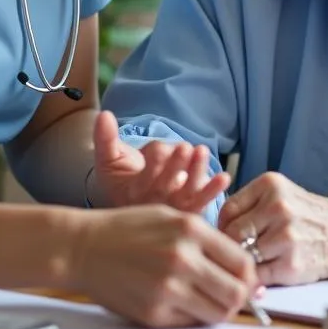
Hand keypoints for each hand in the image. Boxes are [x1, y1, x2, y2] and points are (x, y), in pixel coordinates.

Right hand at [69, 205, 258, 326]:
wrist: (84, 247)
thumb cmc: (128, 227)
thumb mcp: (171, 216)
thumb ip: (206, 238)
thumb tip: (239, 265)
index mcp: (191, 230)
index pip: (242, 262)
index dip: (250, 274)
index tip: (247, 278)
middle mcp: (183, 259)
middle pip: (236, 293)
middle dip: (241, 296)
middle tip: (234, 294)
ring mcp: (168, 290)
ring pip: (218, 314)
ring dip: (220, 310)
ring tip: (209, 299)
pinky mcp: (154, 314)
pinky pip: (189, 323)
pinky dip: (193, 316)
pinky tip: (182, 301)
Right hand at [90, 110, 230, 211]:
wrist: (128, 212)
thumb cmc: (120, 178)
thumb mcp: (107, 158)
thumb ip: (105, 138)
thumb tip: (104, 115)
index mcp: (132, 191)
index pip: (144, 176)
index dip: (153, 162)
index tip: (159, 148)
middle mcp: (153, 204)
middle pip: (167, 185)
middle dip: (176, 165)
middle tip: (185, 147)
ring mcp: (172, 211)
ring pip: (186, 193)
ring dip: (196, 173)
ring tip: (202, 152)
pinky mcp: (188, 214)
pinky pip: (201, 204)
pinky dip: (212, 191)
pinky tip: (223, 177)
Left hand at [218, 172, 327, 284]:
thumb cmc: (303, 214)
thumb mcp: (277, 193)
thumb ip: (247, 204)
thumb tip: (213, 229)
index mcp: (270, 185)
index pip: (227, 209)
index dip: (222, 225)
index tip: (227, 234)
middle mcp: (278, 207)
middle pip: (232, 233)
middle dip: (230, 246)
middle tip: (233, 252)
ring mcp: (286, 237)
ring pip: (243, 255)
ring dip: (243, 262)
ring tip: (250, 262)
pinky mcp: (291, 264)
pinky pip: (257, 275)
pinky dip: (254, 279)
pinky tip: (261, 274)